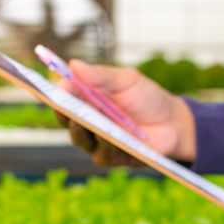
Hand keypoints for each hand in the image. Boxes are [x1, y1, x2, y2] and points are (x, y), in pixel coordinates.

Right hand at [55, 61, 196, 165]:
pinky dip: (104, 144)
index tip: (50, 88)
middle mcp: (88, 121)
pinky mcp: (111, 158)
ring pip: (80, 138)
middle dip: (64, 112)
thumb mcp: (127, 80)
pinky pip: (101, 153)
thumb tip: (73, 65)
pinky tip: (109, 136)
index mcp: (87, 99)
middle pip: (66, 120)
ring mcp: (97, 141)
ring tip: (82, 119)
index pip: (63, 97)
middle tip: (63, 105)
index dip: (54, 94)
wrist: (174, 123)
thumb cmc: (148, 98)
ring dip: (82, 128)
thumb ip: (101, 75)